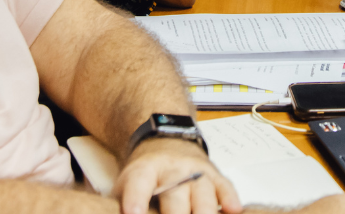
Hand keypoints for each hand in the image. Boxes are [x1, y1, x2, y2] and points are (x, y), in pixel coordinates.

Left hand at [114, 138, 241, 213]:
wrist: (166, 138)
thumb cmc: (146, 171)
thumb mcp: (127, 181)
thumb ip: (124, 200)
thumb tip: (111, 213)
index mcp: (145, 170)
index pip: (139, 183)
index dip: (136, 199)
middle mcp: (173, 170)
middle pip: (175, 197)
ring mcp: (196, 172)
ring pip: (203, 195)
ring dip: (203, 213)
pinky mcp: (215, 176)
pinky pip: (225, 188)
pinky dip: (230, 200)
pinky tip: (233, 211)